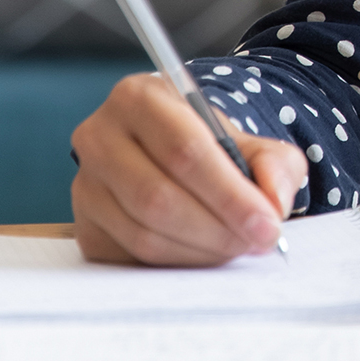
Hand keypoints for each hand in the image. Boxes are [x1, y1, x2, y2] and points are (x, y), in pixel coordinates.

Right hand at [70, 72, 308, 266]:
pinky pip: (132, 256)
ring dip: (200, 250)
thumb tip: (273, 202)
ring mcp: (85, 184)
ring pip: (144, 233)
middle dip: (217, 228)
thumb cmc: (211, 146)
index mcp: (138, 97)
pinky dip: (178, 263)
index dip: (229, 193)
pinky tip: (205, 252)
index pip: (184, 150)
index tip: (266, 223)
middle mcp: (99, 136)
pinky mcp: (86, 226)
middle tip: (256, 241)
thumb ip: (274, 164)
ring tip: (236, 245)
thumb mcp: (252, 142)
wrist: (173, 157)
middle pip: (158, 197)